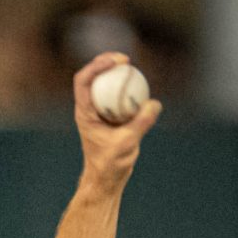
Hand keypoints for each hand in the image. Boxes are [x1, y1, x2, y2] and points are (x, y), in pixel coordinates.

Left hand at [71, 52, 161, 189]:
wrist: (106, 179)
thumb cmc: (110, 164)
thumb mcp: (126, 144)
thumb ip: (140, 123)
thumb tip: (154, 103)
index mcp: (85, 113)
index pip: (83, 81)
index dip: (97, 65)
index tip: (117, 61)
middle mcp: (89, 109)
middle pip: (91, 77)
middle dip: (105, 62)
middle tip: (125, 59)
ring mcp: (99, 112)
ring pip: (103, 85)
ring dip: (115, 73)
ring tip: (131, 65)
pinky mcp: (110, 117)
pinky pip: (117, 96)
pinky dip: (126, 87)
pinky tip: (140, 84)